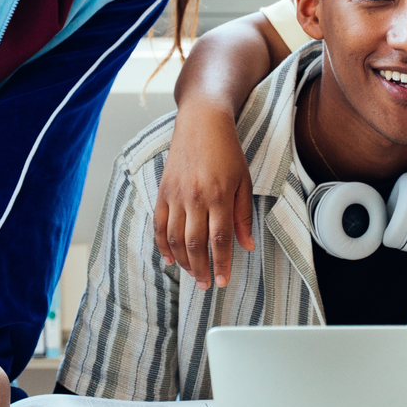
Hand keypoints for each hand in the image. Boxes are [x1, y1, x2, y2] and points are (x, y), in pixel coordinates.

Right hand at [153, 106, 254, 288]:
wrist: (201, 122)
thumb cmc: (227, 150)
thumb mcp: (244, 180)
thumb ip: (243, 215)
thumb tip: (247, 245)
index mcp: (219, 196)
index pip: (220, 240)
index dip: (222, 264)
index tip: (223, 281)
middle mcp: (195, 198)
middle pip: (196, 244)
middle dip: (201, 269)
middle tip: (207, 284)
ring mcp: (176, 195)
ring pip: (176, 238)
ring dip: (183, 261)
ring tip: (192, 274)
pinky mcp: (163, 191)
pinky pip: (159, 225)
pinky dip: (162, 244)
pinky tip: (169, 258)